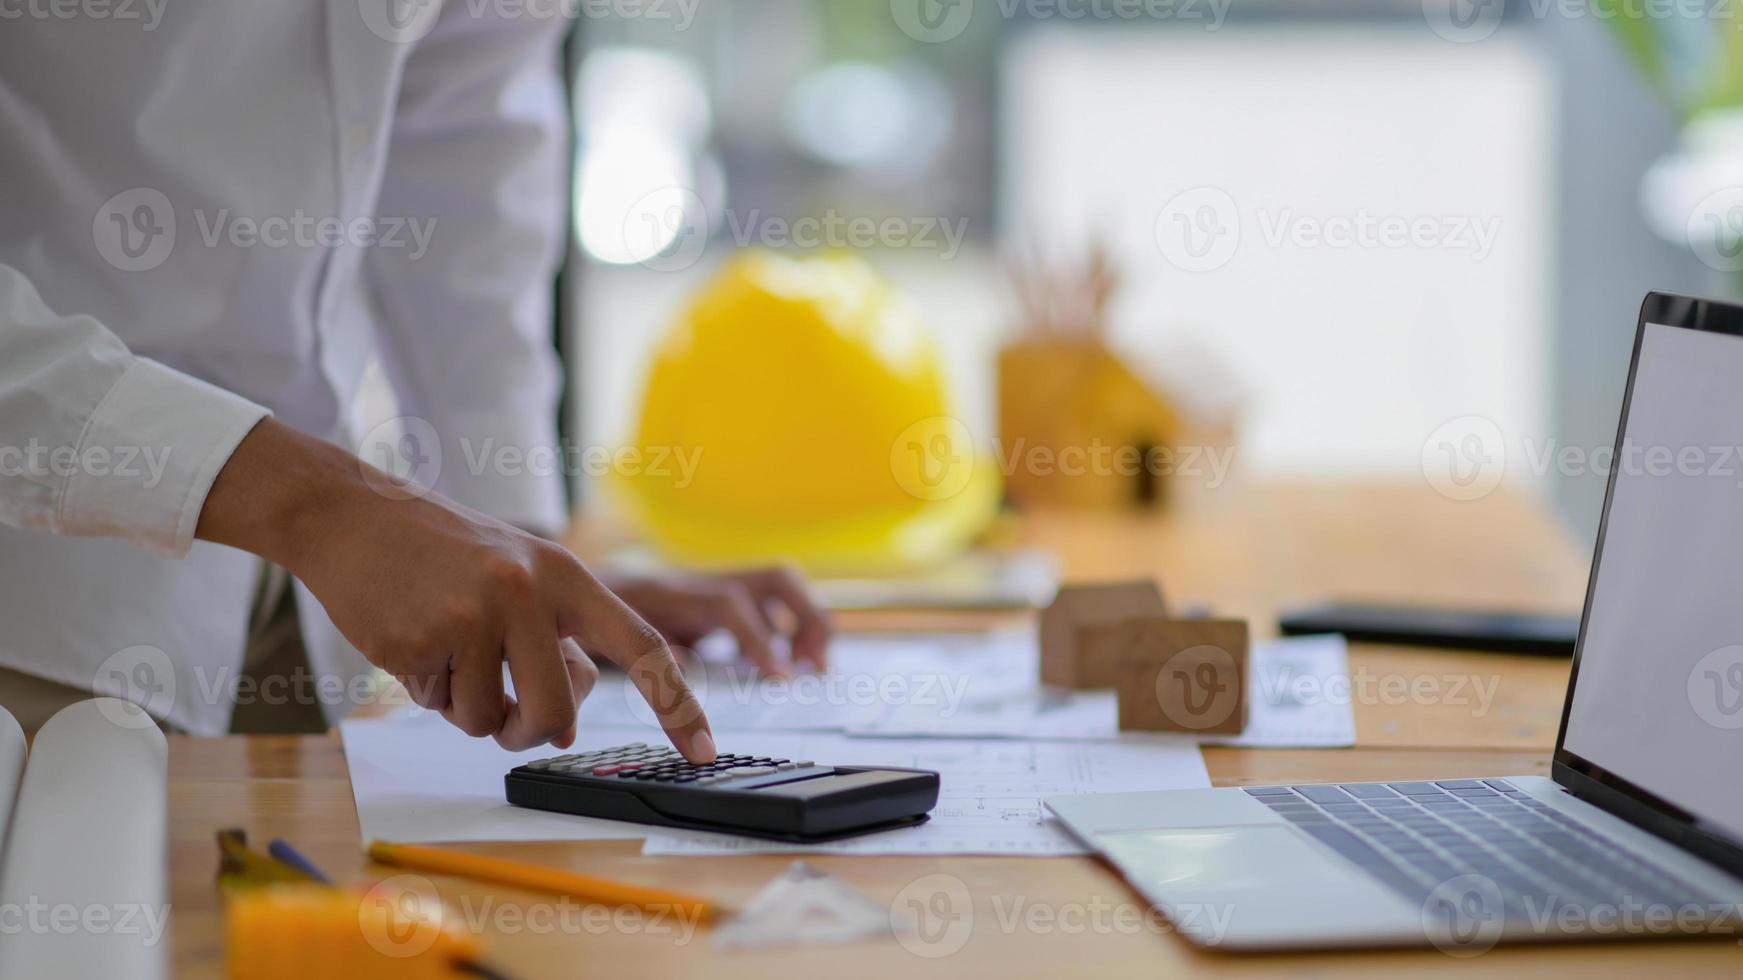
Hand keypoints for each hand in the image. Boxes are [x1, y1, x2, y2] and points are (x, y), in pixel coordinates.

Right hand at [196, 420, 715, 760]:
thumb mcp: (518, 578)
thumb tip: (560, 729)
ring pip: (490, 721)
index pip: (642, 644)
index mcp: (564, 575)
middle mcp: (527, 592)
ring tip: (447, 650)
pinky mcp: (420, 640)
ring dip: (468, 706)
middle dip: (531, 731)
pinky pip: (438, 706)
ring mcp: (472, 615)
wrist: (352, 516)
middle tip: (509, 716)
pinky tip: (411, 640)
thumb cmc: (443, 554)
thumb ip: (552, 643)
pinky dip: (426, 690)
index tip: (706, 750)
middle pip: (557, 713)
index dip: (678, 703)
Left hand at [604, 567, 830, 676]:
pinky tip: (781, 667)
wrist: (584, 582)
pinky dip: (783, 635)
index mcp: (671, 592)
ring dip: (805, 624)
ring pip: (779, 587)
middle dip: (807, 617)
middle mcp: (701, 581)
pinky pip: (765, 608)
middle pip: (776, 577)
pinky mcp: (719, 598)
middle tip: (816, 666)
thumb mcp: (608, 641)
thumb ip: (645, 654)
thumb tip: (686, 668)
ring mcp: (714, 585)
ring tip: (810, 667)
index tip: (780, 679)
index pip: (728, 605)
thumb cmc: (593, 617)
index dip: (758, 640)